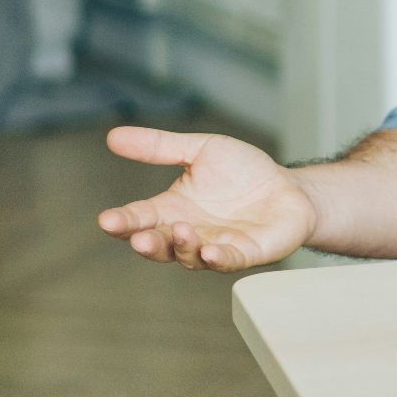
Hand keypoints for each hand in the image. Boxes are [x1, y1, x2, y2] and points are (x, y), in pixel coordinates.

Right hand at [97, 126, 317, 271]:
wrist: (289, 187)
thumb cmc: (243, 172)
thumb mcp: (201, 149)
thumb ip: (160, 146)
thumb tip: (114, 135)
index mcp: (172, 209)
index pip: (140, 218)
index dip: (123, 221)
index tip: (107, 220)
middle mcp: (189, 232)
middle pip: (159, 244)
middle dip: (146, 243)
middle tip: (138, 237)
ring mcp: (215, 246)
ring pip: (189, 255)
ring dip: (182, 246)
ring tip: (182, 231)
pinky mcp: (245, 253)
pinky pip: (227, 261)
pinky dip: (217, 259)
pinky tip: (210, 252)